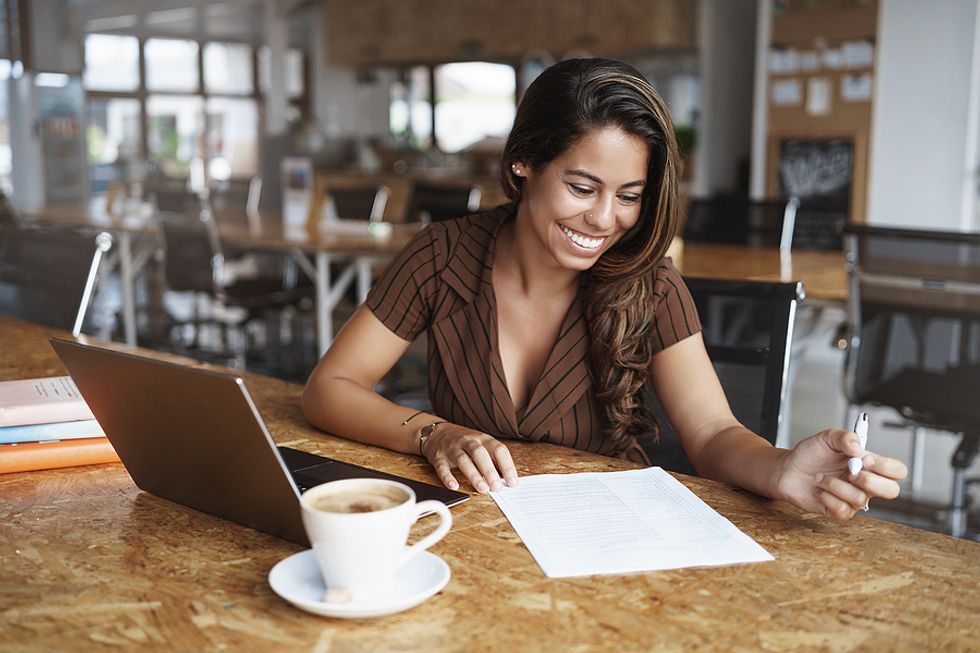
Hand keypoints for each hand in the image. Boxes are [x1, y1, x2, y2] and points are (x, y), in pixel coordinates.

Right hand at [421, 423, 518, 493]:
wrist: (437, 433)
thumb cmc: (464, 443)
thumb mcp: (482, 445)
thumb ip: (494, 460)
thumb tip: (507, 479)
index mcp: (483, 439)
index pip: (498, 449)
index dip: (507, 466)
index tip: (513, 482)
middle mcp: (468, 441)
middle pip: (480, 453)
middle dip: (489, 471)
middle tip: (497, 487)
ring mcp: (452, 448)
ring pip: (463, 459)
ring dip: (473, 475)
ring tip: (482, 489)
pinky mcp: (438, 456)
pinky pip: (442, 467)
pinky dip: (447, 477)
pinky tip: (454, 486)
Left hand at [775, 428, 907, 518]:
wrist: (787, 469)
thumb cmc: (810, 454)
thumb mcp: (827, 437)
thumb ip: (844, 437)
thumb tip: (858, 448)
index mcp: (868, 464)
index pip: (897, 470)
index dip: (887, 467)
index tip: (866, 459)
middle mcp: (864, 483)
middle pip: (892, 491)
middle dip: (871, 481)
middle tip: (850, 472)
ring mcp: (852, 498)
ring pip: (860, 500)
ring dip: (836, 485)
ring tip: (821, 477)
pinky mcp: (838, 510)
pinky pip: (843, 510)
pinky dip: (828, 497)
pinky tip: (819, 489)